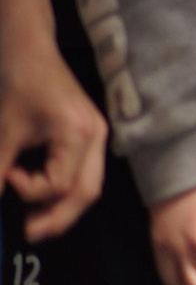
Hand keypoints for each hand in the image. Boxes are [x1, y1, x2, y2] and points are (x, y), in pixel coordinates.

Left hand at [0, 38, 105, 241]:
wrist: (32, 50)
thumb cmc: (19, 83)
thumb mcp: (5, 130)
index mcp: (78, 133)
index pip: (61, 183)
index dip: (29, 190)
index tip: (7, 174)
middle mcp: (97, 138)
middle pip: (87, 192)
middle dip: (59, 218)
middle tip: (31, 234)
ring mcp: (97, 137)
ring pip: (90, 186)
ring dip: (64, 207)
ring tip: (37, 222)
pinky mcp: (90, 136)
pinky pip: (85, 173)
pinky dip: (66, 190)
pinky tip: (45, 195)